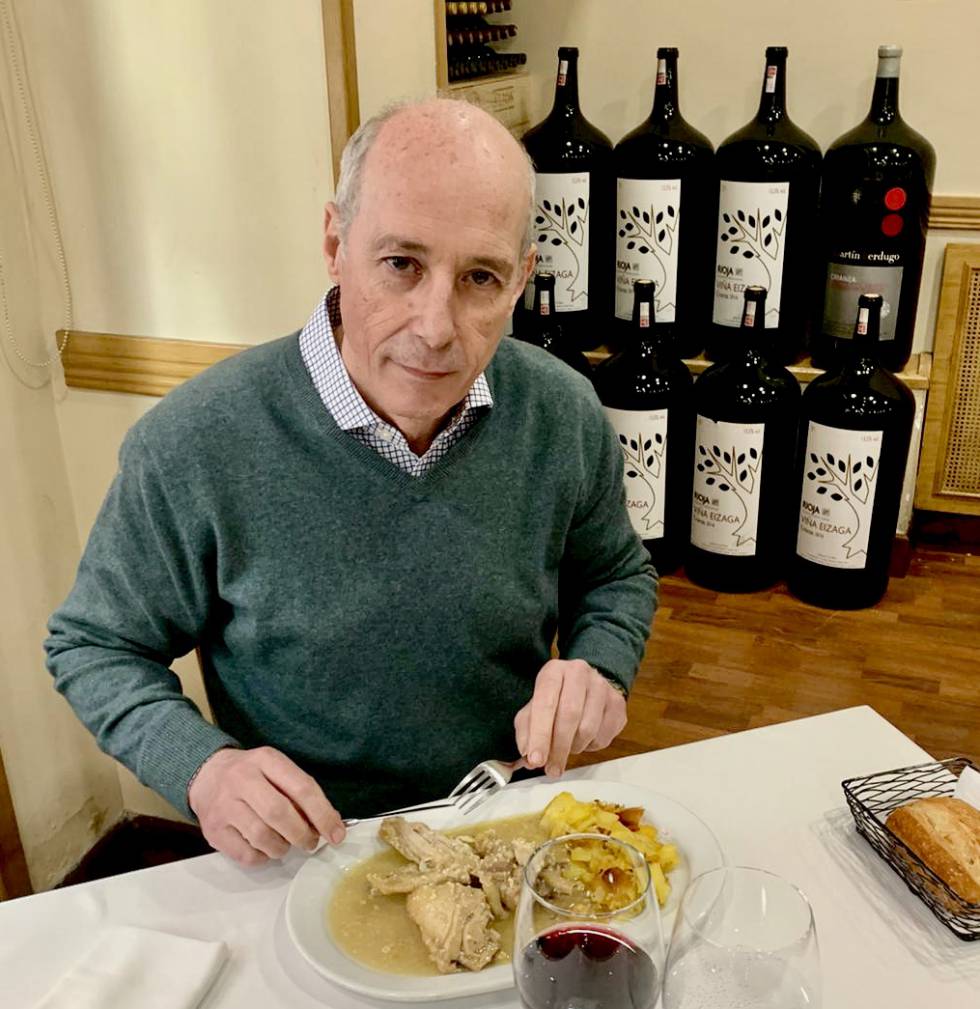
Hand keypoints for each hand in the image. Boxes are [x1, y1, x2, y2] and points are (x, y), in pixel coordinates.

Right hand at [188, 746, 345, 866]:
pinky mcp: (213, 830)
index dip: (323, 814)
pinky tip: (265, 849)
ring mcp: (224, 805)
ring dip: (282, 848)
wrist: (206, 774)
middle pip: (280, 813)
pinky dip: (262, 857)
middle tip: (311, 843)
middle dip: (302, 834)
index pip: (302, 787)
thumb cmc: (252, 775)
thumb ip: (301, 792)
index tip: (337, 833)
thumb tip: (330, 823)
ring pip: (262, 836)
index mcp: (266, 760)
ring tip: (286, 845)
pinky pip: (245, 854)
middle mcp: (242, 779)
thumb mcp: (276, 770)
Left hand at [513, 659, 627, 778]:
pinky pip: (603, 736)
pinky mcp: (617, 703)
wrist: (587, 685)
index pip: (545, 703)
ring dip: (574, 747)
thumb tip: (528, 758)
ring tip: (566, 747)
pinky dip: (590, 747)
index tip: (536, 759)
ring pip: (588, 729)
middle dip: (558, 748)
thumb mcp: (534, 708)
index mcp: (554, 671)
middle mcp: (579, 673)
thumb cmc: (556, 699)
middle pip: (569, 716)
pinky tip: (583, 739)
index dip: (540, 734)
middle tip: (551, 769)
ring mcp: (602, 687)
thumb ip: (526, 731)